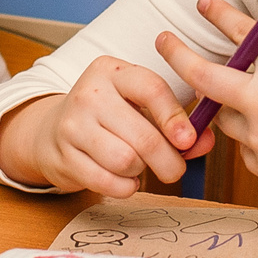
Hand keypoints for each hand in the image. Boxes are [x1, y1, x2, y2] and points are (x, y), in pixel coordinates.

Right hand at [0, 58, 199, 196]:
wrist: (52, 130)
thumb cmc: (109, 116)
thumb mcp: (140, 106)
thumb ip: (178, 123)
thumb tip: (206, 142)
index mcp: (112, 71)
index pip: (152, 89)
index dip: (175, 118)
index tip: (189, 140)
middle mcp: (90, 93)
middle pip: (144, 137)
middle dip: (168, 160)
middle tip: (174, 168)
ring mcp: (73, 124)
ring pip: (126, 161)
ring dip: (142, 171)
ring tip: (140, 166)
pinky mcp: (64, 155)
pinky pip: (108, 182)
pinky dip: (125, 187)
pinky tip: (124, 178)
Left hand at [165, 0, 257, 226]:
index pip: (242, 33)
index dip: (220, 13)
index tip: (203, 2)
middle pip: (204, 77)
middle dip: (177, 55)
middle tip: (161, 40)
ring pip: (224, 116)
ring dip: (225, 101)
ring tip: (231, 91)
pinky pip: (245, 147)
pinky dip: (251, 135)